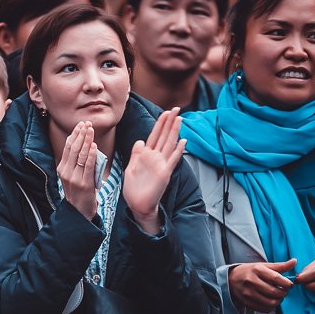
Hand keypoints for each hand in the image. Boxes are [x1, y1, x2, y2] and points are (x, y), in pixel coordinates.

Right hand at [56, 121, 98, 220]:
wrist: (79, 212)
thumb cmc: (79, 192)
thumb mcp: (73, 175)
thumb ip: (77, 162)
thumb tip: (85, 145)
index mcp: (62, 168)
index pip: (68, 147)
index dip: (74, 134)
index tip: (81, 125)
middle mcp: (66, 172)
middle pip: (73, 148)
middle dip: (81, 134)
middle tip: (87, 124)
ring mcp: (74, 178)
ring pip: (80, 155)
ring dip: (86, 140)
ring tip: (91, 130)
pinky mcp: (84, 183)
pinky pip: (88, 166)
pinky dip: (91, 154)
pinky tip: (94, 146)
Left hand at [123, 107, 185, 233]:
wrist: (138, 205)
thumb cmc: (134, 189)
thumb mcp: (131, 168)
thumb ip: (136, 155)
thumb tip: (140, 141)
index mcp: (146, 155)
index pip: (155, 135)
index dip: (160, 123)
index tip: (165, 111)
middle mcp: (156, 158)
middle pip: (164, 136)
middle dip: (169, 122)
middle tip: (176, 108)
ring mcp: (161, 165)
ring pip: (169, 144)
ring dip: (175, 132)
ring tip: (180, 119)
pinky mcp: (164, 173)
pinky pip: (172, 160)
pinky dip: (178, 151)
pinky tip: (183, 142)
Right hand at [228, 259, 295, 311]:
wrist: (231, 279)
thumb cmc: (250, 271)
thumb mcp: (263, 266)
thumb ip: (280, 266)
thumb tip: (295, 261)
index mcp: (257, 270)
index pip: (276, 278)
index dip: (287, 283)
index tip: (289, 284)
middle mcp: (251, 281)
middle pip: (274, 292)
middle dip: (284, 293)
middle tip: (284, 291)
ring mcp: (248, 293)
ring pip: (270, 303)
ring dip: (278, 301)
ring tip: (278, 296)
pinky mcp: (247, 302)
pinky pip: (264, 309)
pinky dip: (271, 307)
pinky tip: (270, 301)